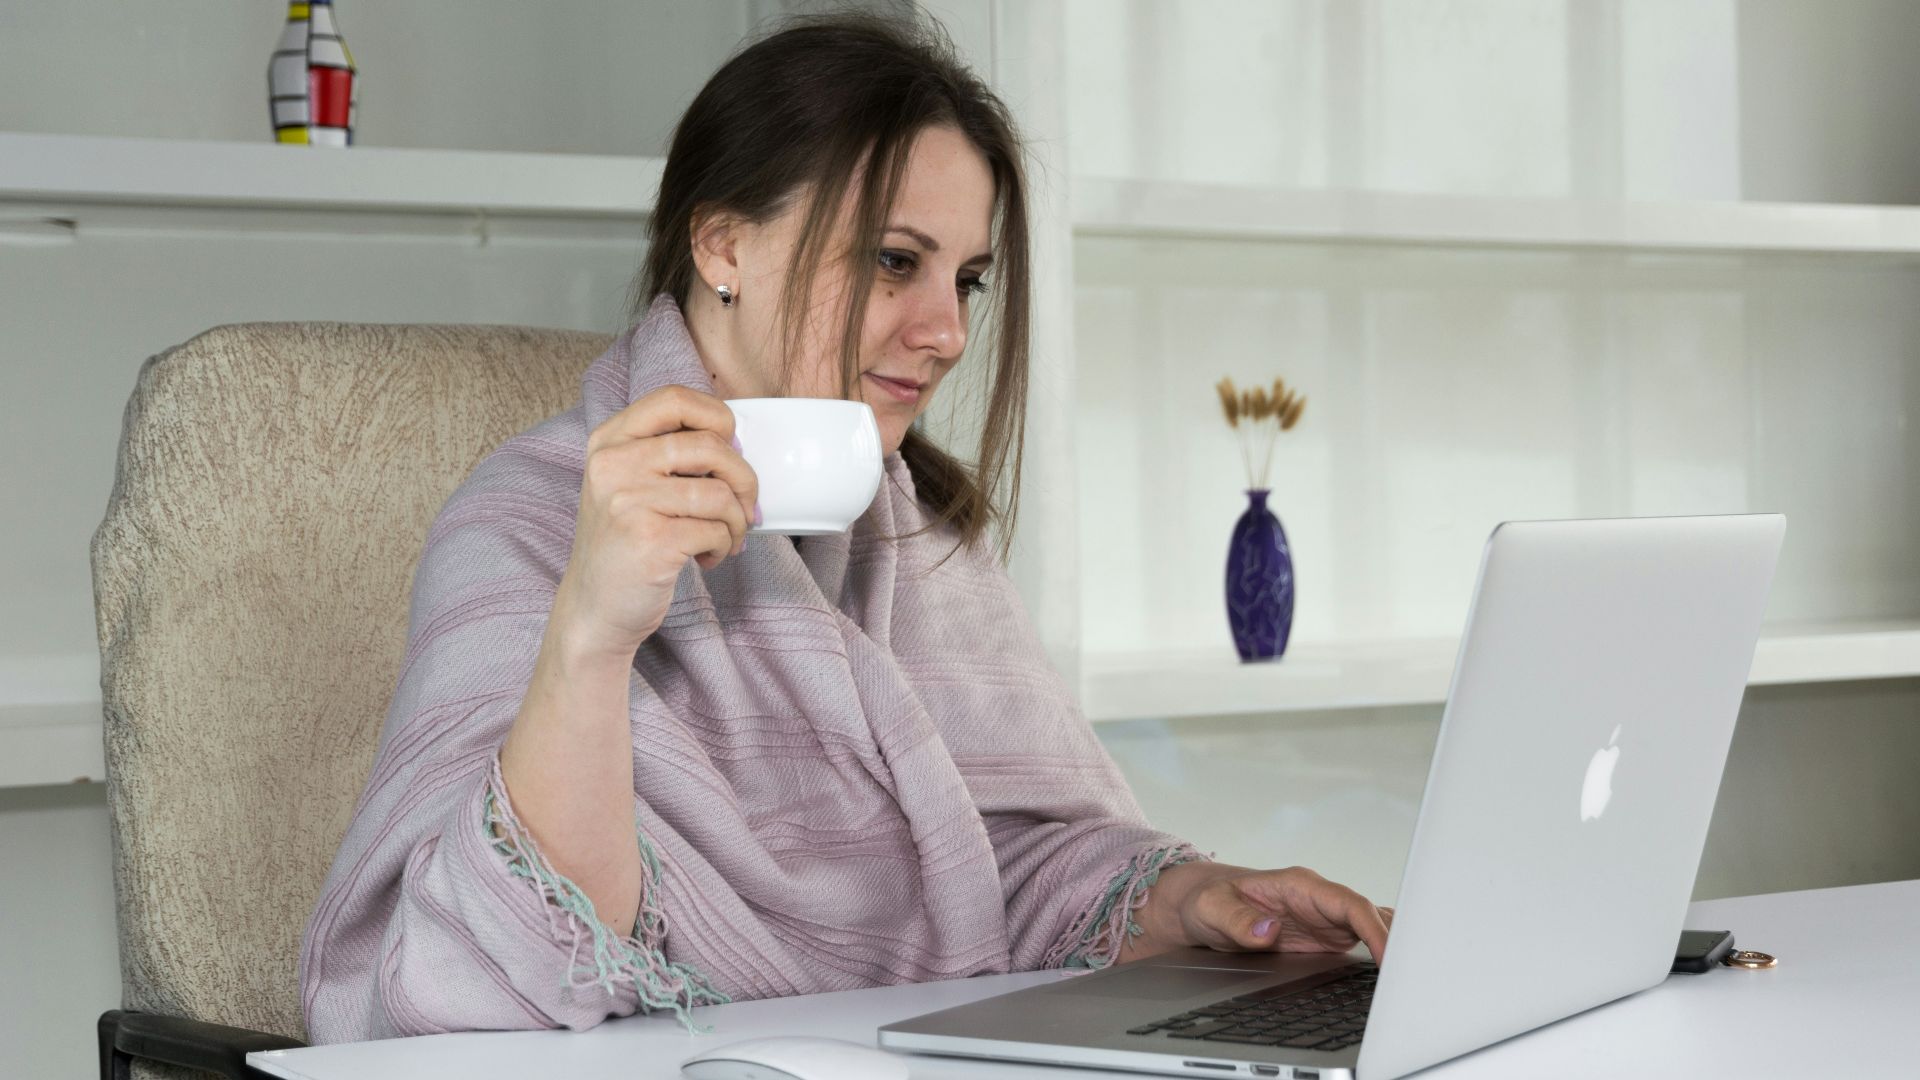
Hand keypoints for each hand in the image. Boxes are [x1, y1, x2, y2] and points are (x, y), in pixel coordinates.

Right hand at [554, 385, 758, 658]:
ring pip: (720, 493)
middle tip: (743, 507)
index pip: (675, 398)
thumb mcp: (627, 485)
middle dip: (744, 479)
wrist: (593, 609)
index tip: (730, 446)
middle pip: (711, 445)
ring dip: (737, 521)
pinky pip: (716, 530)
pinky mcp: (649, 540)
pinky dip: (724, 546)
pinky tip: (707, 558)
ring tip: (726, 538)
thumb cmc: (624, 544)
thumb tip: (738, 443)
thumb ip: (666, 454)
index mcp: (609, 441)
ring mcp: (628, 502)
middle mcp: (613, 464)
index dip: (717, 416)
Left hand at [1174, 865, 1392, 962]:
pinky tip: (1395, 973)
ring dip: (1395, 946)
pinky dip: (1382, 953)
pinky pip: (1363, 942)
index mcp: (1299, 885)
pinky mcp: (1324, 937)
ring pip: (1373, 928)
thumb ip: (1238, 920)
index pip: (1349, 904)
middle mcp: (1319, 900)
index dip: (1374, 928)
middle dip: (1398, 939)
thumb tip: (1267, 930)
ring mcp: (1325, 919)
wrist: (1199, 906)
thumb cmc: (1206, 900)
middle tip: (1414, 973)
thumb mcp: (1212, 909)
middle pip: (1371, 916)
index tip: (1388, 955)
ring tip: (1413, 979)